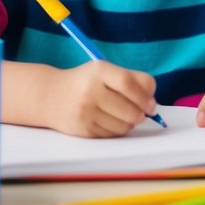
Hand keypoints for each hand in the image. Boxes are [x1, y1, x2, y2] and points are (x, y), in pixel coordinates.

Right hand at [43, 60, 158, 137]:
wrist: (51, 96)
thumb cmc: (86, 82)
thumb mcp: (105, 71)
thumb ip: (132, 80)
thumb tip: (152, 104)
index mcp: (99, 70)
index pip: (129, 83)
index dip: (145, 96)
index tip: (152, 105)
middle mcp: (90, 90)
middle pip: (130, 109)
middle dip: (141, 114)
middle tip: (143, 114)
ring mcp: (85, 111)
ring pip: (123, 125)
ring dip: (130, 124)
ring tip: (126, 116)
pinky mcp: (83, 129)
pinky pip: (111, 134)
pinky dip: (117, 130)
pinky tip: (112, 121)